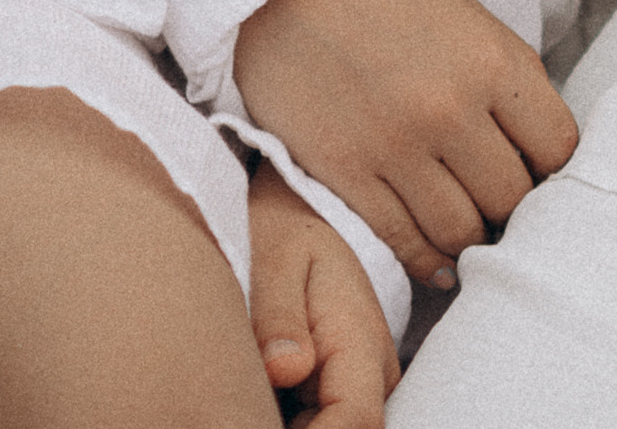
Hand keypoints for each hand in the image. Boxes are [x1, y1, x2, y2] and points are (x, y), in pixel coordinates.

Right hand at [234, 0, 577, 293]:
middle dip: (512, 207)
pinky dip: (427, 258)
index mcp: (491, 60)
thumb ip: (503, 81)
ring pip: (461, 232)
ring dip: (471, 237)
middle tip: (499, 204)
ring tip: (468, 227)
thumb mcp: (464, 16)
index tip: (536, 170)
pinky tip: (437, 257)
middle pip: (512, 199)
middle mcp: (451, 109)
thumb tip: (534, 152)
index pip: (557, 148)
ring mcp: (397, 147)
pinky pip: (404, 241)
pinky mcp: (346, 175)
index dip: (552, 167)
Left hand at [245, 164, 403, 428]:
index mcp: (360, 338)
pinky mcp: (339, 390)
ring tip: (245, 401)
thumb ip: (280, 317)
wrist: (294, 210)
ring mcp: (359, 383)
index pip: (357, 421)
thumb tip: (286, 370)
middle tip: (243, 411)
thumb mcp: (275, 260)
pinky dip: (290, 421)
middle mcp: (373, 370)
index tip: (255, 428)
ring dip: (292, 427)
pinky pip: (322, 422)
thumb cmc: (280, 231)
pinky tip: (258, 400)